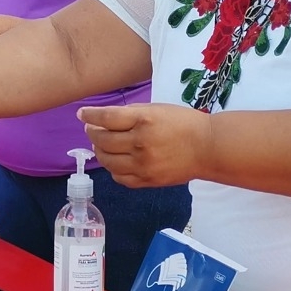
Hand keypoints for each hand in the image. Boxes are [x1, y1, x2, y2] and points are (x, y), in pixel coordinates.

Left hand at [80, 104, 214, 187]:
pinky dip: (112, 168)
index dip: (89, 115)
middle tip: (91, 128)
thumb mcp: (156, 109)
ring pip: (107, 160)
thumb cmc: (183, 123)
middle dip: (92, 132)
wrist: (208, 148)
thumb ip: (130, 113)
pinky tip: (115, 160)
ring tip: (101, 144)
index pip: (106, 117)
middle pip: (102, 139)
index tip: (82, 114)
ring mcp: (143, 164)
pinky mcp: (147, 180)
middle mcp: (140, 143)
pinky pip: (119, 177)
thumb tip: (102, 118)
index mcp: (144, 120)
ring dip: (99, 151)